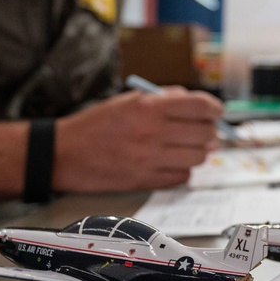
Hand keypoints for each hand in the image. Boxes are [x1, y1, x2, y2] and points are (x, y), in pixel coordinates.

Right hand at [53, 89, 222, 192]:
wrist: (63, 153)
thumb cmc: (97, 124)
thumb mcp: (130, 100)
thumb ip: (166, 99)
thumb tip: (201, 107)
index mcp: (149, 107)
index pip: (201, 106)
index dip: (215, 109)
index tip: (216, 112)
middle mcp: (152, 133)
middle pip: (205, 134)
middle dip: (210, 131)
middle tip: (205, 131)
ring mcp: (149, 160)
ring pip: (198, 158)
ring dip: (197, 152)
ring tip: (187, 147)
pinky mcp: (145, 181)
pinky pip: (182, 177)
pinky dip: (182, 170)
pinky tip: (171, 163)